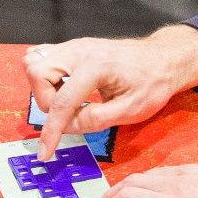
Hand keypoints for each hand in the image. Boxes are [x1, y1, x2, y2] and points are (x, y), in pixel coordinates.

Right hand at [24, 24, 197, 159]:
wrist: (162, 59)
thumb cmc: (152, 82)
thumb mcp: (131, 110)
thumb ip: (96, 120)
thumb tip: (68, 126)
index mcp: (97, 66)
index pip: (61, 101)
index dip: (51, 131)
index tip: (45, 152)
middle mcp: (80, 50)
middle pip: (37, 73)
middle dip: (46, 101)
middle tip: (69, 114)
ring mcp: (74, 46)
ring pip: (34, 62)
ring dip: (43, 88)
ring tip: (68, 101)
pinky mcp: (72, 48)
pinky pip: (42, 57)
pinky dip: (45, 76)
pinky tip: (64, 89)